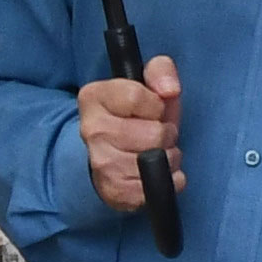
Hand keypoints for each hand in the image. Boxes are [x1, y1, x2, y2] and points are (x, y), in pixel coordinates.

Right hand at [74, 53, 181, 214]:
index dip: (156, 104)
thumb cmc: (136, 117)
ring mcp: (101, 163)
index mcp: (93, 97)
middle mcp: (91, 130)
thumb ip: (161, 71)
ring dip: (168, 157)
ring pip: (158, 160)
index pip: (138, 96)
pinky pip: (160, 185)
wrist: (113, 156)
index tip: (151, 109)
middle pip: (154, 132)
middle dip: (165, 133)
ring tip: (155, 152)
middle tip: (155, 134)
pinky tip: (157, 172)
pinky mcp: (115, 190)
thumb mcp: (149, 86)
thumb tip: (170, 89)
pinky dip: (170, 179)